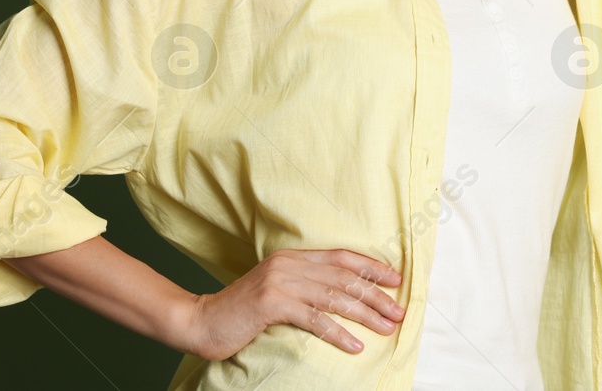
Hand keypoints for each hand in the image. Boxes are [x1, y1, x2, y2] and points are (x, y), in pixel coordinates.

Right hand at [180, 248, 404, 361]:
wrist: (202, 320)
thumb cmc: (242, 311)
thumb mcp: (277, 290)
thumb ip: (304, 285)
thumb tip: (343, 296)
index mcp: (293, 256)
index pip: (341, 257)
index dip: (371, 267)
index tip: (396, 280)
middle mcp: (289, 264)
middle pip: (343, 278)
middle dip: (376, 295)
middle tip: (399, 311)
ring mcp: (280, 282)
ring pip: (334, 297)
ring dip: (365, 314)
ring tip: (387, 327)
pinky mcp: (272, 304)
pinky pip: (315, 319)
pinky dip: (339, 333)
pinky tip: (356, 345)